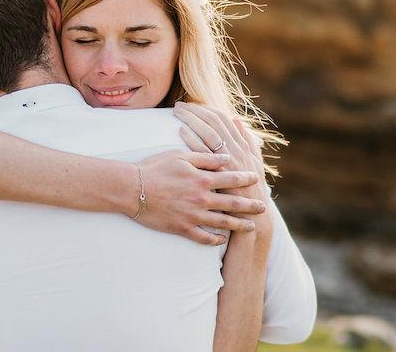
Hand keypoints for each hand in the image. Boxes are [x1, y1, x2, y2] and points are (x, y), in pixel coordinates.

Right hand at [134, 149, 265, 245]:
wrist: (132, 189)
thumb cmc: (155, 168)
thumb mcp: (181, 156)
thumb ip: (206, 157)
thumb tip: (226, 158)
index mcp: (202, 179)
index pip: (231, 179)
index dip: (246, 179)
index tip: (256, 179)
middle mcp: (201, 199)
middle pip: (232, 204)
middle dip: (250, 206)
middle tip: (263, 208)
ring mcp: (192, 216)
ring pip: (222, 223)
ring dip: (239, 225)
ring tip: (251, 227)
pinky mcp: (182, 228)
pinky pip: (203, 237)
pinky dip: (215, 239)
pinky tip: (223, 239)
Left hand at [173, 102, 268, 202]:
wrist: (253, 217)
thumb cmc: (251, 190)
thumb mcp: (254, 162)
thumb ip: (247, 140)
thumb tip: (236, 120)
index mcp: (242, 146)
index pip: (222, 119)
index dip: (206, 108)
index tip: (192, 103)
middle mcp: (235, 151)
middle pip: (213, 122)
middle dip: (195, 110)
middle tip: (179, 104)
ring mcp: (227, 162)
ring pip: (207, 133)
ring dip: (191, 119)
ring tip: (176, 112)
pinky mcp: (218, 174)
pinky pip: (203, 153)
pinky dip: (192, 139)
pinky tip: (181, 131)